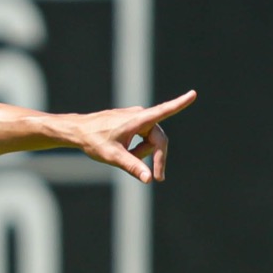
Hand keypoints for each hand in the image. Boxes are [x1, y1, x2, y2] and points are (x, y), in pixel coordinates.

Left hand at [70, 89, 196, 183]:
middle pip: (159, 139)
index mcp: (138, 119)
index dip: (179, 104)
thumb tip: (149, 179)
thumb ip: (132, 167)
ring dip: (142, 153)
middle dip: (157, 157)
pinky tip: (123, 150)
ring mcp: (137, 117)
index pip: (163, 111)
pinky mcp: (134, 121)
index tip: (193, 94)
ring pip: (150, 140)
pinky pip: (143, 138)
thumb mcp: (113, 156)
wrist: (78, 131)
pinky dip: (137, 148)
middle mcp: (140, 115)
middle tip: (158, 178)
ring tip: (124, 157)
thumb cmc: (94, 141)